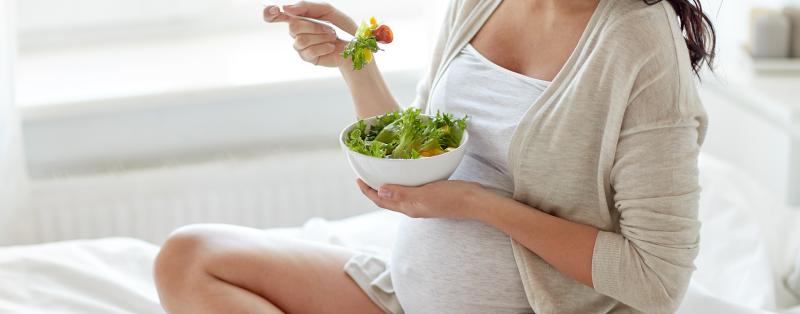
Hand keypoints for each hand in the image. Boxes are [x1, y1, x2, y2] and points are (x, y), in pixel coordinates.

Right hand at [263, 1, 357, 67]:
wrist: (354, 44)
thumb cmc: (340, 26)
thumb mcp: (326, 10)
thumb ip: (306, 6)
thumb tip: (286, 8)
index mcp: (298, 17)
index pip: (275, 15)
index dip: (270, 13)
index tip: (272, 9)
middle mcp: (296, 32)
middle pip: (293, 27)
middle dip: (314, 27)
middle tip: (329, 28)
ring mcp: (300, 46)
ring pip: (301, 40)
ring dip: (321, 36)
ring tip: (332, 37)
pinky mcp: (308, 57)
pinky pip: (310, 51)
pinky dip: (324, 47)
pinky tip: (330, 46)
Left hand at [356, 179, 492, 219]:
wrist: (477, 202)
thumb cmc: (453, 197)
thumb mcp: (425, 194)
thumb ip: (403, 194)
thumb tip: (380, 190)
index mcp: (409, 208)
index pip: (382, 201)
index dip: (368, 192)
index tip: (358, 179)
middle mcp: (414, 208)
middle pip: (388, 200)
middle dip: (374, 189)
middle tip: (366, 174)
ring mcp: (424, 203)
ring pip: (399, 196)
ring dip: (388, 186)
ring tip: (381, 172)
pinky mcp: (433, 197)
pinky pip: (411, 191)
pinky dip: (403, 183)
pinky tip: (406, 174)